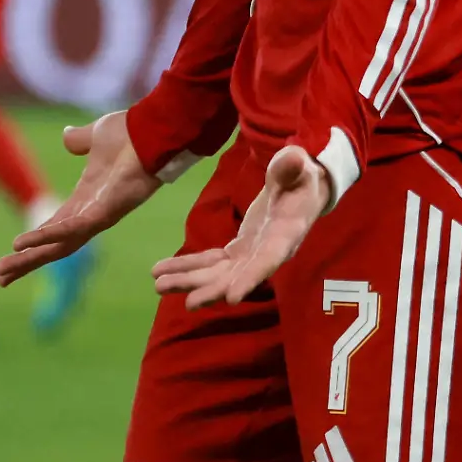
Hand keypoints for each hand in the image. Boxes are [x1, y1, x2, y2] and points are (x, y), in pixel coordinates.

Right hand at [0, 111, 159, 286]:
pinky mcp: (105, 211)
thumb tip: (67, 137)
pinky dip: (46, 236)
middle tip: (0, 278)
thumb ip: (80, 140)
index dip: (34, 242)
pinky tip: (22, 243)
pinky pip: (71, 228)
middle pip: (54, 246)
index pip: (54, 228)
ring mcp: (98, 215)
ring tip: (3, 272)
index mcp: (85, 199)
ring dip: (31, 258)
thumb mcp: (95, 136)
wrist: (152, 128)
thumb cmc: (130, 133)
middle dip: (28, 262)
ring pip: (59, 246)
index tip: (11, 252)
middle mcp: (90, 213)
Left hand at [152, 144, 330, 309]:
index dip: (251, 278)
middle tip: (187, 302)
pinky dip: (188, 266)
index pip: (268, 260)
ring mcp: (251, 254)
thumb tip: (293, 158)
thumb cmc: (302, 176)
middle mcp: (267, 252)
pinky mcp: (239, 250)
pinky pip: (211, 262)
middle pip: (237, 276)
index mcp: (286, 234)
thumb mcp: (299, 167)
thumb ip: (292, 166)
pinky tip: (164, 271)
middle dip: (212, 288)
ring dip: (189, 280)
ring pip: (218, 274)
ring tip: (158, 285)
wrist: (301, 190)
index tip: (232, 298)